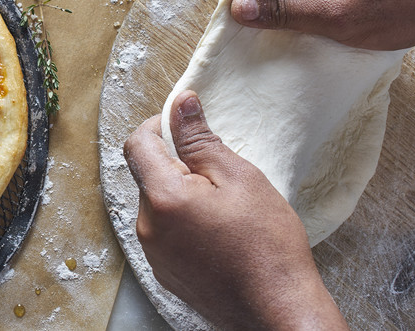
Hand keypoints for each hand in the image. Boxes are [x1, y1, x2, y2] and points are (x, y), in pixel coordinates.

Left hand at [124, 91, 346, 329]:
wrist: (277, 310)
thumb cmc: (266, 245)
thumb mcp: (239, 177)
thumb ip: (201, 139)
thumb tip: (181, 105)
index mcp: (162, 197)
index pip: (137, 144)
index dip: (157, 126)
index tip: (181, 124)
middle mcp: (147, 227)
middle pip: (148, 176)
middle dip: (176, 165)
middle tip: (218, 174)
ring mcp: (154, 254)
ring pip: (158, 205)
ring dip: (181, 195)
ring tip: (224, 208)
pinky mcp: (165, 272)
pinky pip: (165, 233)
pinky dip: (184, 223)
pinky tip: (218, 233)